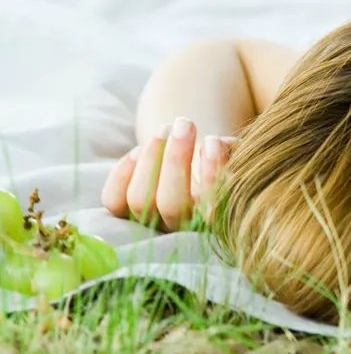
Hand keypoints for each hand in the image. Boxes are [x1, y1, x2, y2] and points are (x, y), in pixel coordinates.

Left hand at [101, 118, 233, 231]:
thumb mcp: (234, 154)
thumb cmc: (222, 158)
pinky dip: (123, 172)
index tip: (213, 140)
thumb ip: (232, 153)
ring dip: (151, 157)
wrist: (197, 166)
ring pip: (140, 200)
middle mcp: (182, 229)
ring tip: (166, 128)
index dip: (210, 175)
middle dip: (176, 160)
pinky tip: (138, 150)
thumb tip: (215, 146)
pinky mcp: (124, 214)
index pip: (211, 210)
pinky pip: (114, 200)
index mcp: (216, 221)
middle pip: (171, 204)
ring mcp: (150, 224)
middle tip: (185, 124)